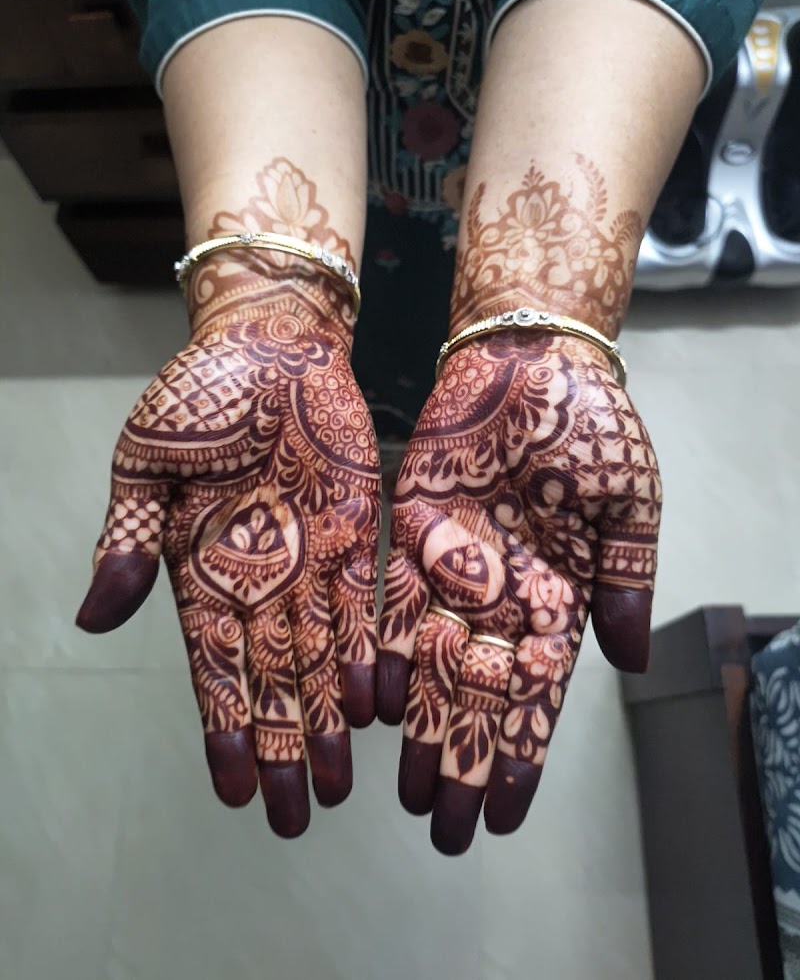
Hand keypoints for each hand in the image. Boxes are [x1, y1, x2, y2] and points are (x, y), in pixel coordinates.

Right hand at [77, 282, 380, 836]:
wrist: (271, 342)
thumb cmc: (201, 396)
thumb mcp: (145, 462)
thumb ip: (128, 538)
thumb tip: (91, 617)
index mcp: (201, 568)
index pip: (212, 667)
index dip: (224, 730)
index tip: (234, 792)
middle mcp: (257, 577)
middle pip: (271, 679)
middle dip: (282, 747)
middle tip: (298, 816)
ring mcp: (309, 559)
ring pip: (318, 657)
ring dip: (325, 722)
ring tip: (336, 786)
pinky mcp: (356, 532)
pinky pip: (361, 606)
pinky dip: (363, 656)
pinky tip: (368, 707)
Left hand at [376, 332, 659, 853]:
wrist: (530, 356)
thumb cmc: (592, 423)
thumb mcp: (631, 502)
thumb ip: (626, 581)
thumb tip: (631, 663)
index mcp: (560, 596)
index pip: (539, 694)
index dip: (522, 755)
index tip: (504, 817)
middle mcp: (503, 593)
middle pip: (479, 693)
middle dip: (462, 759)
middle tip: (441, 828)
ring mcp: (455, 566)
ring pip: (431, 661)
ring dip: (419, 725)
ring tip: (404, 789)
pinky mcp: (412, 532)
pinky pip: (392, 600)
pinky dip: (382, 650)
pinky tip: (371, 701)